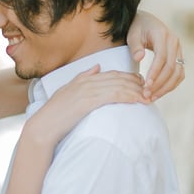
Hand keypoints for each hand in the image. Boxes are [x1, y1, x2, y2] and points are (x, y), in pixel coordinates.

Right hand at [24, 65, 147, 143]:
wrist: (44, 126)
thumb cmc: (54, 114)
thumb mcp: (67, 91)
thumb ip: (82, 78)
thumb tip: (96, 67)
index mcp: (83, 79)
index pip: (112, 73)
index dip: (128, 77)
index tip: (140, 84)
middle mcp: (87, 81)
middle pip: (118, 77)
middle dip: (136, 83)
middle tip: (149, 89)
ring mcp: (88, 91)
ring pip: (119, 86)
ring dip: (136, 90)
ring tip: (148, 96)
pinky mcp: (89, 101)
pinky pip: (115, 95)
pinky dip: (129, 96)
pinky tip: (139, 100)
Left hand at [127, 9, 184, 100]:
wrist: (146, 22)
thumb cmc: (137, 28)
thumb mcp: (132, 34)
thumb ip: (135, 45)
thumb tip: (139, 58)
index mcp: (163, 35)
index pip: (162, 57)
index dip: (155, 72)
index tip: (146, 85)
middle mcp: (175, 42)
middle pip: (172, 67)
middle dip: (160, 83)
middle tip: (147, 95)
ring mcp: (179, 50)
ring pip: (178, 72)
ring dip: (166, 87)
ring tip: (152, 97)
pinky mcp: (179, 57)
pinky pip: (179, 73)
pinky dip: (171, 84)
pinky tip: (159, 92)